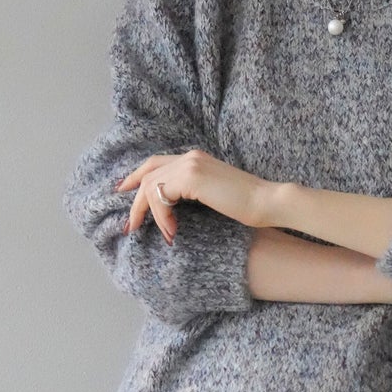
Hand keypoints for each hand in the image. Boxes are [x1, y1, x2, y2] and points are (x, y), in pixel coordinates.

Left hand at [113, 147, 275, 244]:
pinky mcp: (191, 178)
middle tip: (130, 224)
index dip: (136, 177)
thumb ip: (192, 192)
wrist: (267, 202)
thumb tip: (171, 206)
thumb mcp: (213, 194)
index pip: (155, 162)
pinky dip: (162, 217)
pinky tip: (172, 232)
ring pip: (151, 187)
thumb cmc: (247, 204)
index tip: (124, 192)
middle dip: (134, 200)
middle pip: (148, 173)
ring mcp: (190, 164)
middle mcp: (190, 156)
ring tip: (164, 234)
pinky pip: (161, 197)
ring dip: (150, 214)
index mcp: (195, 158)